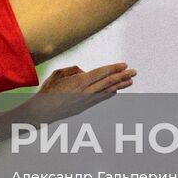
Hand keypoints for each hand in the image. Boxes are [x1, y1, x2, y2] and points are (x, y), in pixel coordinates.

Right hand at [13, 63, 135, 124]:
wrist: (43, 112)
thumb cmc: (48, 91)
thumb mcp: (58, 74)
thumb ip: (73, 70)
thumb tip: (85, 71)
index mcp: (79, 81)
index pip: (101, 73)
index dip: (114, 68)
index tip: (124, 65)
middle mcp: (85, 92)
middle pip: (108, 82)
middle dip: (122, 76)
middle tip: (134, 71)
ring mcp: (86, 101)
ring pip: (107, 91)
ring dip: (120, 85)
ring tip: (131, 81)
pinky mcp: (85, 107)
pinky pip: (101, 98)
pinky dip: (110, 94)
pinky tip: (116, 91)